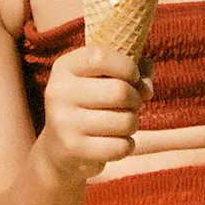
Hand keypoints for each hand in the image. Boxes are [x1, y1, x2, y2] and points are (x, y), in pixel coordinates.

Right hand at [39, 44, 149, 180]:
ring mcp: (63, 122)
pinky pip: (120, 146)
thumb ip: (133, 70)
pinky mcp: (73, 148)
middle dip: (135, 100)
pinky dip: (126, 145)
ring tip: (121, 124)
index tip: (132, 77)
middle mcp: (59, 92)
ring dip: (132, 124)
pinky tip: (115, 143)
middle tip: (130, 105)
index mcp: (64, 67)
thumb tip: (146, 89)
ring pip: (124, 121)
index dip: (127, 66)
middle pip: (119, 91)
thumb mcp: (103, 78)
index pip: (101, 57)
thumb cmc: (90, 104)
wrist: (58, 146)